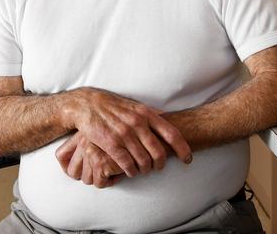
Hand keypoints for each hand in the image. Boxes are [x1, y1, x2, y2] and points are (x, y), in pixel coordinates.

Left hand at [56, 132, 124, 187]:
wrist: (137, 127)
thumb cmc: (122, 131)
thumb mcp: (101, 132)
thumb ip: (86, 143)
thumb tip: (72, 166)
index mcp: (81, 135)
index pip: (60, 155)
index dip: (66, 167)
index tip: (74, 172)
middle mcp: (83, 142)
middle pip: (72, 172)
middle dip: (86, 176)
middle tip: (101, 171)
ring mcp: (91, 152)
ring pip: (86, 180)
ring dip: (99, 180)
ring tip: (112, 170)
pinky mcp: (102, 163)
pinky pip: (99, 183)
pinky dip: (110, 182)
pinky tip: (119, 173)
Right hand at [65, 88, 191, 176]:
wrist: (88, 104)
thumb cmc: (114, 106)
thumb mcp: (135, 105)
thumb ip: (151, 114)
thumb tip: (167, 118)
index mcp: (146, 113)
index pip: (171, 133)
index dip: (183, 149)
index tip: (188, 159)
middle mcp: (137, 123)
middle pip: (158, 152)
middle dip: (161, 164)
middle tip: (159, 167)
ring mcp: (124, 134)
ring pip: (143, 161)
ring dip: (145, 170)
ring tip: (143, 170)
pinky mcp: (111, 144)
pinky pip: (127, 164)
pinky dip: (131, 171)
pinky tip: (130, 172)